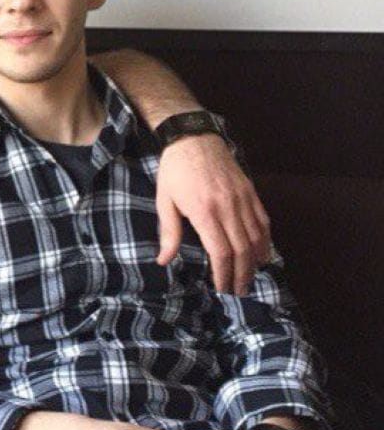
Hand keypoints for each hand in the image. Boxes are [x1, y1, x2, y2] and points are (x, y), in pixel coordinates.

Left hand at [155, 134, 270, 293]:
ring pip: (256, 238)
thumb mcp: (164, 200)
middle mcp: (228, 207)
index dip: (223, 274)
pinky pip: (263, 221)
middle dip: (241, 275)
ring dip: (254, 262)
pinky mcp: (250, 191)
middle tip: (238, 292)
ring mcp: (242, 198)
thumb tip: (163, 260)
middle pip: (242, 250)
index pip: (221, 252)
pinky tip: (262, 255)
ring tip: (249, 279)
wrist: (193, 137)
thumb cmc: (174, 170)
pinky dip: (265, 241)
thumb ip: (169, 232)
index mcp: (204, 211)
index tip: (221, 288)